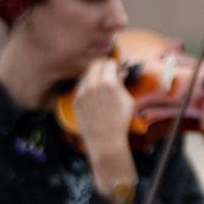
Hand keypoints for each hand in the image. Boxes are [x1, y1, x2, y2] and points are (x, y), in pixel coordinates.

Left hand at [71, 58, 136, 196]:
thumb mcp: (128, 101)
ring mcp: (81, 92)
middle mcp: (92, 84)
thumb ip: (122, 84)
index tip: (117, 68)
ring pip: (86, 75)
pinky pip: (81, 87)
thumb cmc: (120, 122)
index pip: (108, 63)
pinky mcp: (75, 100)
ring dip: (94, 76)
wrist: (105, 140)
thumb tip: (120, 74)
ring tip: (101, 85)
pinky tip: (94, 96)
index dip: (114, 65)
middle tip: (108, 72)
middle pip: (95, 65)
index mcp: (107, 82)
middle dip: (102, 66)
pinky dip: (87, 87)